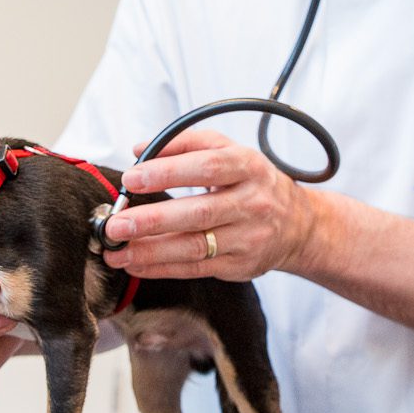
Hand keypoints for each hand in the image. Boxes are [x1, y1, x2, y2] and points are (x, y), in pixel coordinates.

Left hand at [100, 130, 317, 280]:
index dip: (168, 172)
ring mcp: (248, 238)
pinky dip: (162, 268)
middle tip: (115, 224)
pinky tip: (136, 264)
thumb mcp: (229, 151)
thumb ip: (185, 143)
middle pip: (199, 213)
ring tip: (116, 250)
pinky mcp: (240, 265)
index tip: (132, 178)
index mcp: (248, 166)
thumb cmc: (253, 182)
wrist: (298, 224)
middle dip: (152, 220)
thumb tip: (138, 149)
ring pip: (195, 246)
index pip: (207, 167)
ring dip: (150, 250)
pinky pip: (196, 268)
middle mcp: (252, 203)